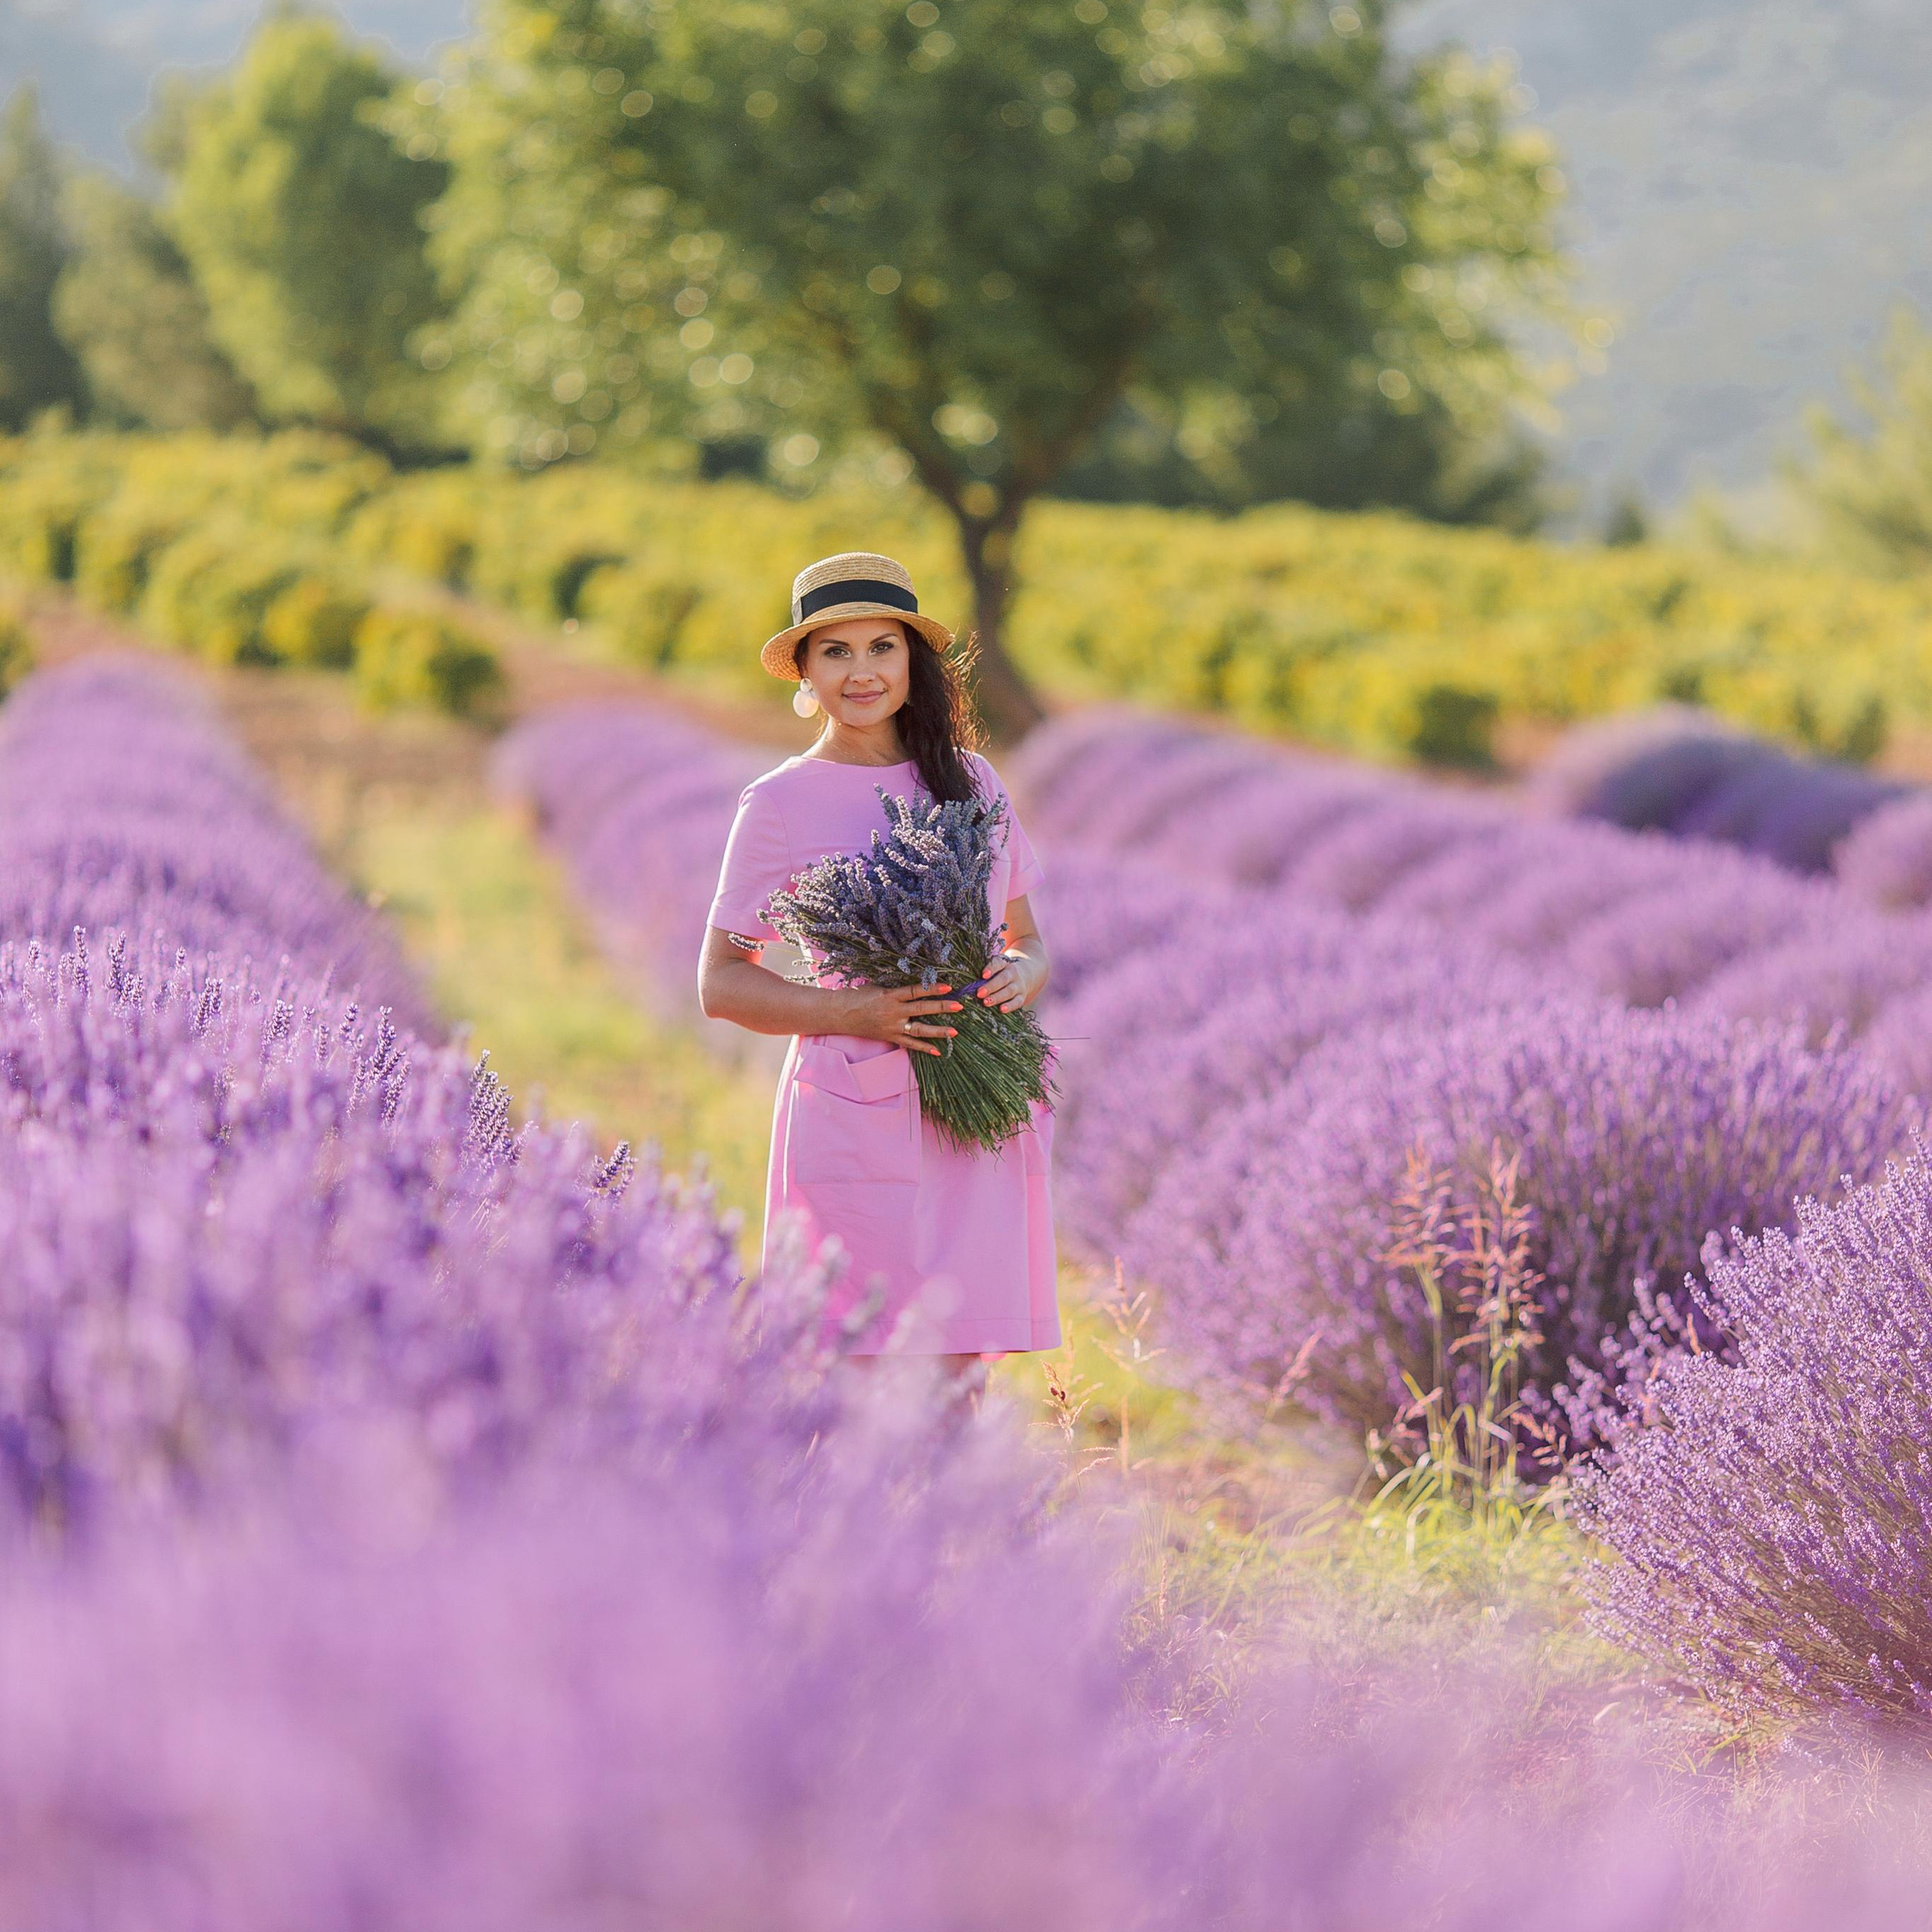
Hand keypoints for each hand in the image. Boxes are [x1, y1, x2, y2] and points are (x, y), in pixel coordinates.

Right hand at [846, 983, 962, 1056]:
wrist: (841, 1013)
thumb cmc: (858, 996)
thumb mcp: (878, 987)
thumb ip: (897, 988)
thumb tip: (916, 985)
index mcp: (890, 995)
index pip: (916, 991)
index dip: (932, 988)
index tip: (949, 986)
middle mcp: (893, 1012)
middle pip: (921, 1009)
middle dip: (942, 1007)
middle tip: (959, 1006)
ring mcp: (892, 1027)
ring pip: (919, 1030)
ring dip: (938, 1031)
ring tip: (954, 1031)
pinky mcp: (890, 1037)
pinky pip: (910, 1044)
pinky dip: (924, 1048)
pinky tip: (938, 1050)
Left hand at [974, 950, 1037, 1013]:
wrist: (1026, 974)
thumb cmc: (1002, 972)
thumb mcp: (997, 967)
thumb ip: (985, 973)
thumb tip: (967, 983)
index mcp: (1004, 963)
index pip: (998, 963)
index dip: (991, 968)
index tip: (983, 975)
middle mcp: (1013, 973)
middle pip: (1003, 979)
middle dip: (991, 986)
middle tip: (979, 993)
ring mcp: (1019, 985)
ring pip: (1009, 991)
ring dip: (997, 997)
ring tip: (986, 1002)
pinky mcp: (1022, 996)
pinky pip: (1017, 1002)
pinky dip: (1010, 1006)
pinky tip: (1001, 1009)